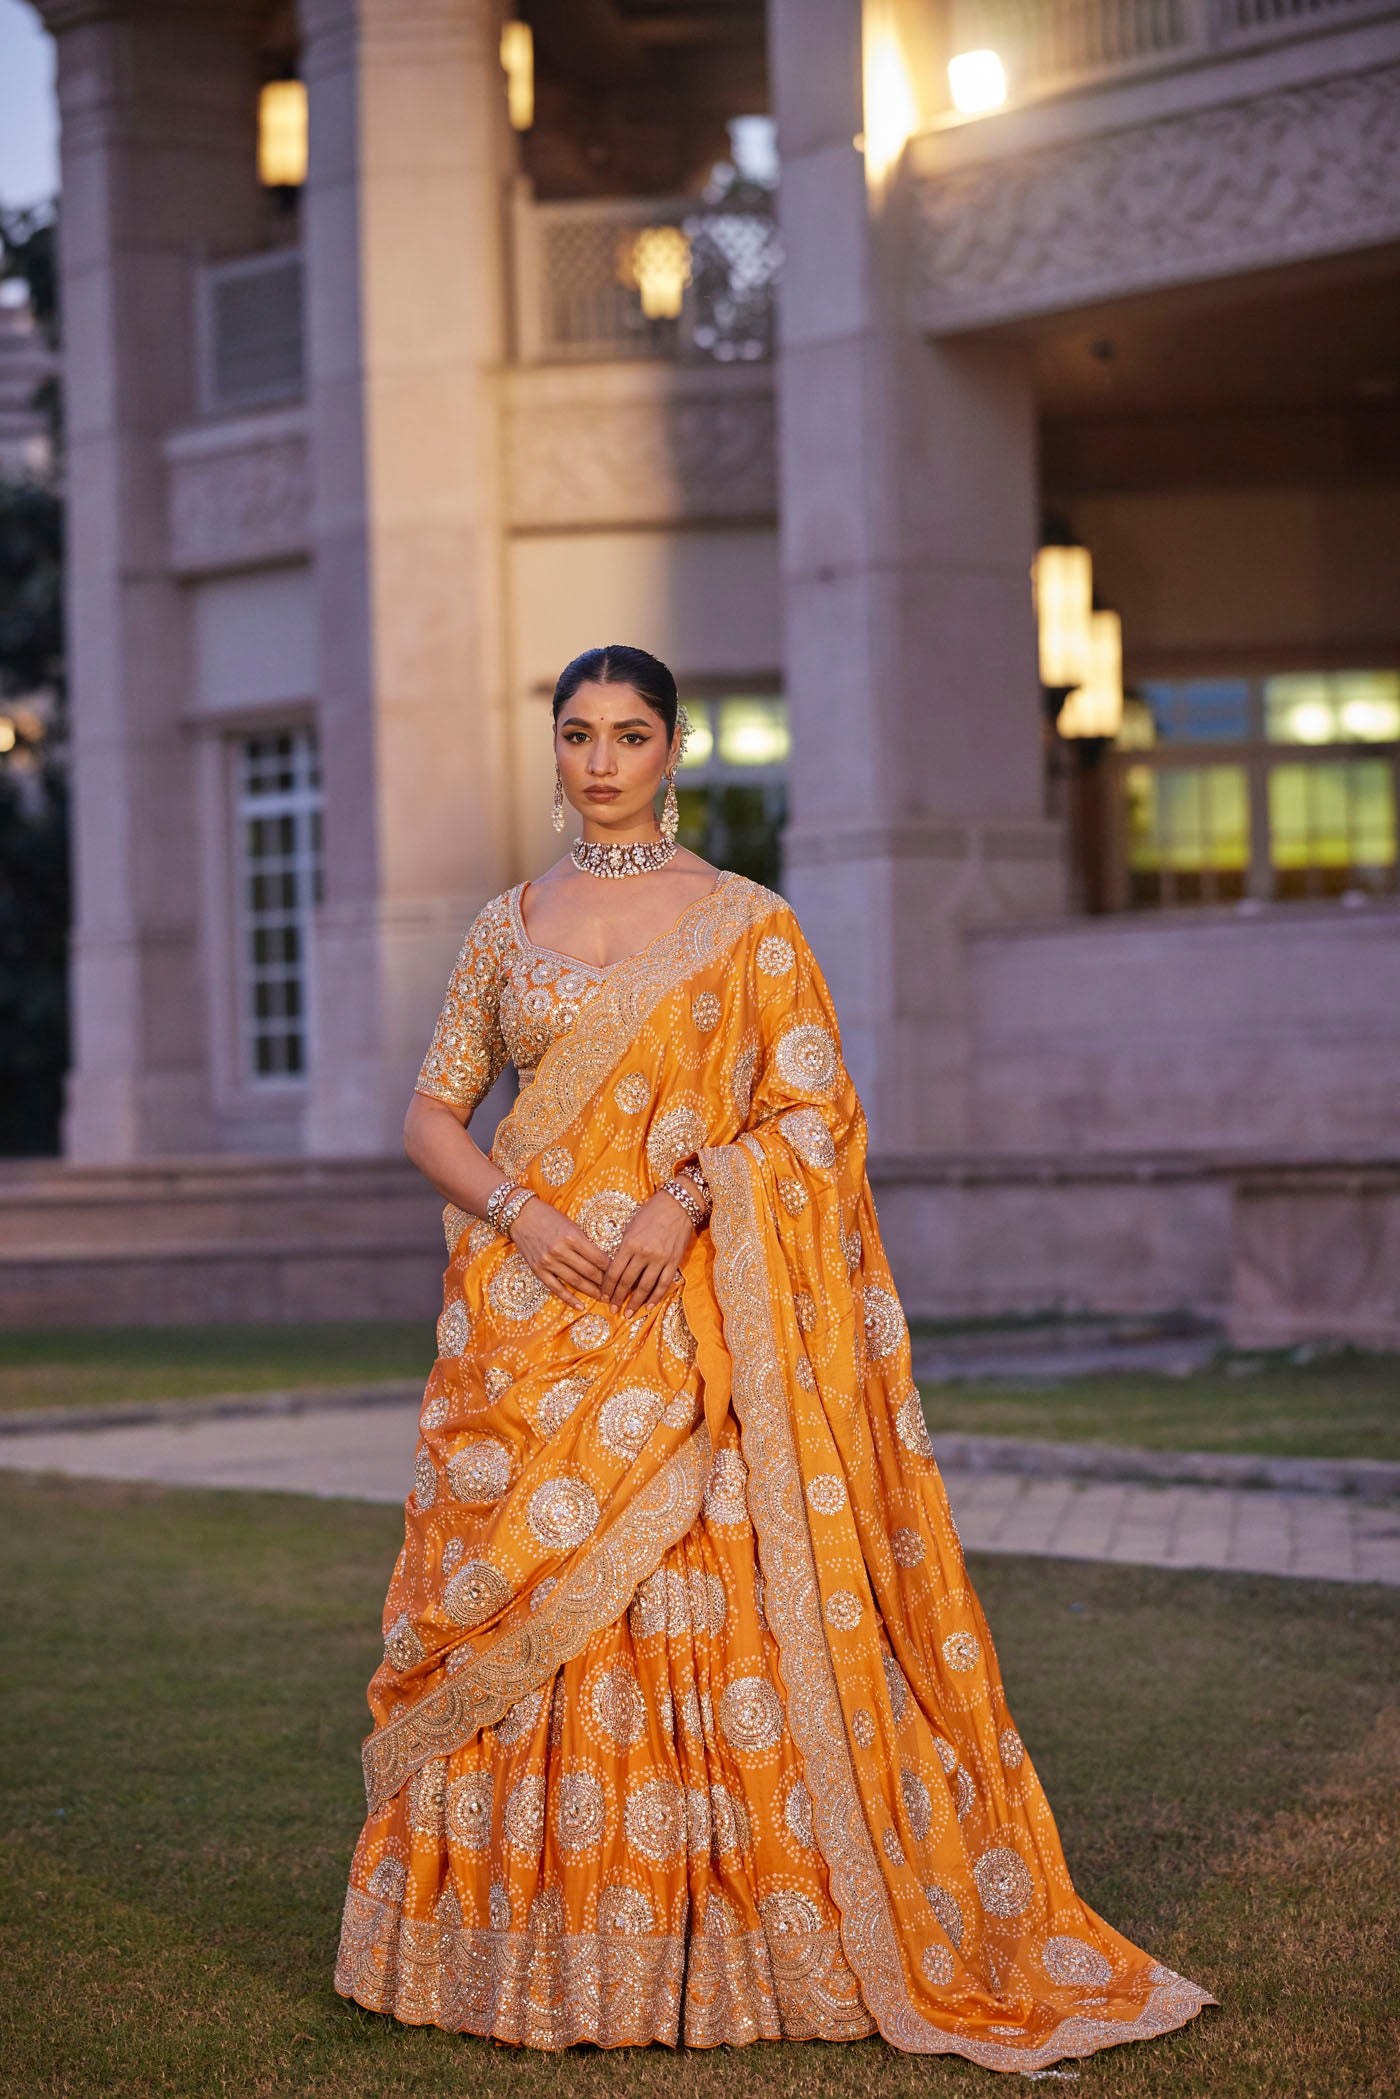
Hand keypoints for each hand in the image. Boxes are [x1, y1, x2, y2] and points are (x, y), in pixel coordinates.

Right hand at [507, 1197, 609, 1311]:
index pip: (598, 1258)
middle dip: (605, 1282)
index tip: (619, 1274)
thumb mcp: (571, 1225)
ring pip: (575, 1282)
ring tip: (603, 1298)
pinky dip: (569, 1299)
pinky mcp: (538, 1270)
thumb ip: (584, 1242)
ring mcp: (548, 1262)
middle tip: (615, 1290)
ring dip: (591, 1291)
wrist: (521, 1216)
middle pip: (589, 1272)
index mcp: (572, 1237)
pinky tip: (580, 1306)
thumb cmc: (549, 1217)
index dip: (611, 1268)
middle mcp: (560, 1251)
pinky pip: (556, 1288)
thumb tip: (602, 1260)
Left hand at [601, 1190, 694, 1312]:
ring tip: (629, 1313)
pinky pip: (663, 1284)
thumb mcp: (631, 1227)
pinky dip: (656, 1297)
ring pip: (645, 1287)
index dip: (607, 1287)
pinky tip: (648, 1306)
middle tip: (613, 1309)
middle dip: (618, 1298)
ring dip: (635, 1302)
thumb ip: (624, 1247)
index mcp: (629, 1244)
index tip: (603, 1297)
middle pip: (627, 1282)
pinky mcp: (674, 1261)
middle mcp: (644, 1253)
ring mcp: (660, 1259)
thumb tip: (616, 1267)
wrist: (677, 1204)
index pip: (614, 1272)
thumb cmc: (651, 1212)